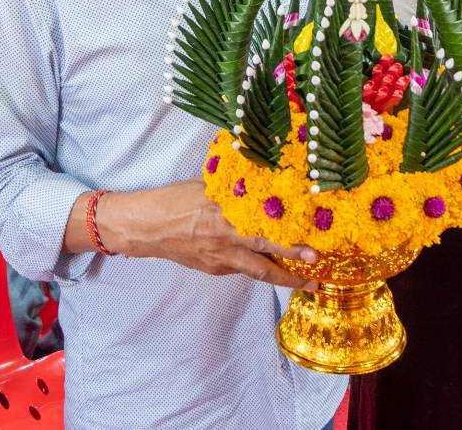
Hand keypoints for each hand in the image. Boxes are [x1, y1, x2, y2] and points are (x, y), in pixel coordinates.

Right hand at [98, 180, 318, 290]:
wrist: (144, 227)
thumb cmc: (174, 199)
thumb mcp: (206, 185)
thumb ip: (234, 189)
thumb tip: (261, 179)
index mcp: (225, 216)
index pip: (264, 232)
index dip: (290, 242)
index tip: (313, 249)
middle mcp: (225, 240)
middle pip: (265, 258)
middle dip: (293, 267)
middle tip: (317, 273)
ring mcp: (219, 258)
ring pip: (256, 270)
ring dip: (282, 276)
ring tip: (304, 281)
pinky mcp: (212, 268)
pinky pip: (239, 267)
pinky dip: (256, 265)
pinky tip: (269, 262)